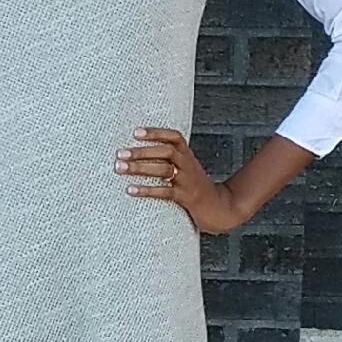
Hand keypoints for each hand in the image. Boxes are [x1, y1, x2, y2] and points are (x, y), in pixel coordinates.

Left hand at [114, 126, 245, 235]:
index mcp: (188, 156)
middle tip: (120, 153)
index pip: (174, 137)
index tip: (136, 132)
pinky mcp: (187, 198)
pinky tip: (131, 189)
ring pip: (163, 170)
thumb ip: (171, 161)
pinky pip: (165, 192)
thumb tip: (140, 155)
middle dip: (141, 151)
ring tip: (120, 168)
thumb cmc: (197, 188)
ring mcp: (187, 181)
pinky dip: (147, 190)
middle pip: (166, 151)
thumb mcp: (187, 170)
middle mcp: (188, 165)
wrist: (222, 208)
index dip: (156, 132)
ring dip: (140, 168)